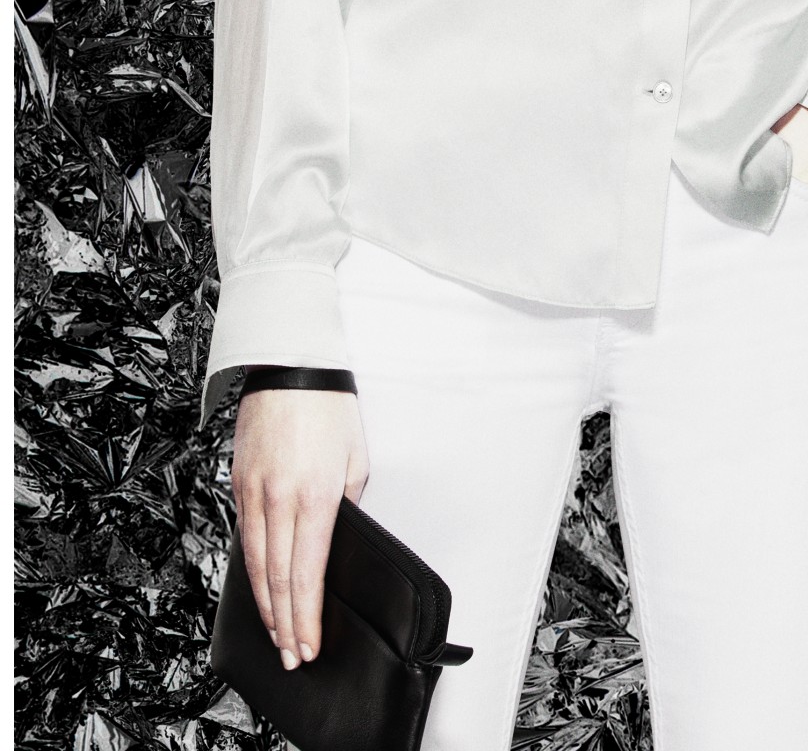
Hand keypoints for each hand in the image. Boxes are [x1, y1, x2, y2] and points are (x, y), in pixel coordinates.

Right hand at [231, 389, 369, 667]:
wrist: (291, 364)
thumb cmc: (329, 406)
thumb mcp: (355, 458)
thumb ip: (347, 504)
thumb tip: (337, 536)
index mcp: (314, 495)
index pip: (307, 573)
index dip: (306, 617)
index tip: (308, 645)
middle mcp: (278, 499)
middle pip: (278, 579)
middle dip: (286, 624)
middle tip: (292, 656)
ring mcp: (253, 492)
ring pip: (255, 564)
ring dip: (266, 606)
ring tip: (277, 635)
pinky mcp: (239, 483)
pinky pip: (244, 537)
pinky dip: (252, 571)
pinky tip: (261, 589)